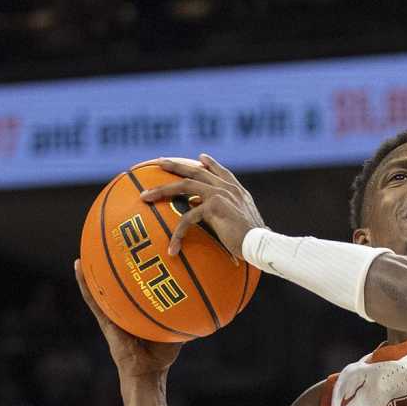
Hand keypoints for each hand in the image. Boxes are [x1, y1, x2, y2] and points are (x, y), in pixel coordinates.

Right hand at [74, 259, 181, 378]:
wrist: (146, 373)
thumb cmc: (161, 357)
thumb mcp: (176, 331)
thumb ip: (185, 315)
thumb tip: (201, 300)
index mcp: (137, 313)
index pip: (134, 289)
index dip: (132, 273)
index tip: (133, 253)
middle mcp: (123, 312)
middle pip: (116, 286)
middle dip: (112, 267)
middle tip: (110, 247)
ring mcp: (112, 315)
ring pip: (100, 290)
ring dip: (92, 272)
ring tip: (85, 251)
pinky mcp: (104, 321)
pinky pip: (93, 300)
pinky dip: (84, 283)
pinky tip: (78, 266)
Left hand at [142, 155, 265, 259]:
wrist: (262, 245)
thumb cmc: (256, 242)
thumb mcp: (247, 225)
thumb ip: (235, 219)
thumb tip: (224, 223)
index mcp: (237, 191)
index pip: (221, 171)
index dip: (210, 163)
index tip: (199, 157)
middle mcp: (227, 188)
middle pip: (196, 171)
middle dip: (176, 165)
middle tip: (159, 162)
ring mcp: (219, 194)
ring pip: (184, 186)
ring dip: (162, 190)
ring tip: (145, 196)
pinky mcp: (213, 207)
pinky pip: (188, 217)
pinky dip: (178, 234)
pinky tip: (171, 248)